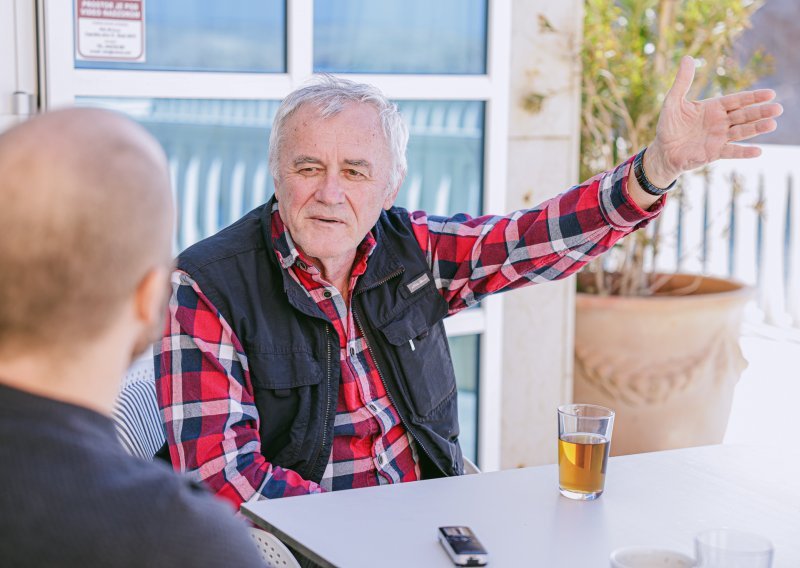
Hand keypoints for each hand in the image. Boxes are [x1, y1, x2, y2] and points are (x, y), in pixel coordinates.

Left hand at [645, 55, 782, 186]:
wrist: (663, 150)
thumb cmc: (669, 125)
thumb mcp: (673, 101)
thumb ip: (682, 82)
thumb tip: (687, 57)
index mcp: (714, 107)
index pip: (737, 100)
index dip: (753, 97)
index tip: (770, 94)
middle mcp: (720, 122)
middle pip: (744, 115)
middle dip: (760, 112)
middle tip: (778, 109)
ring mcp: (719, 138)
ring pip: (741, 132)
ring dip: (756, 129)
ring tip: (772, 124)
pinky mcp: (714, 153)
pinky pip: (731, 152)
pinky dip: (744, 152)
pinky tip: (758, 151)